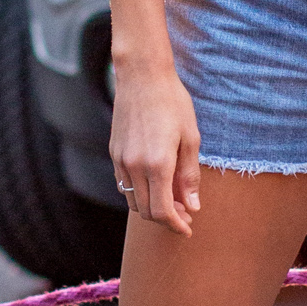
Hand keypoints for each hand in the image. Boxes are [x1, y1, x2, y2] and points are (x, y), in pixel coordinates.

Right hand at [110, 57, 201, 235]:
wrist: (142, 76)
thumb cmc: (172, 103)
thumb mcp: (190, 138)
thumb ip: (190, 176)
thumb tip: (192, 207)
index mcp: (157, 164)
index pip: (162, 211)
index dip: (176, 225)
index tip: (187, 229)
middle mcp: (134, 166)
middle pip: (146, 212)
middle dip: (166, 219)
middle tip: (185, 214)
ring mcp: (121, 160)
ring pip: (132, 201)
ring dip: (151, 207)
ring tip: (172, 199)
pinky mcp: (114, 153)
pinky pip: (124, 184)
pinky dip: (139, 193)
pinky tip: (155, 183)